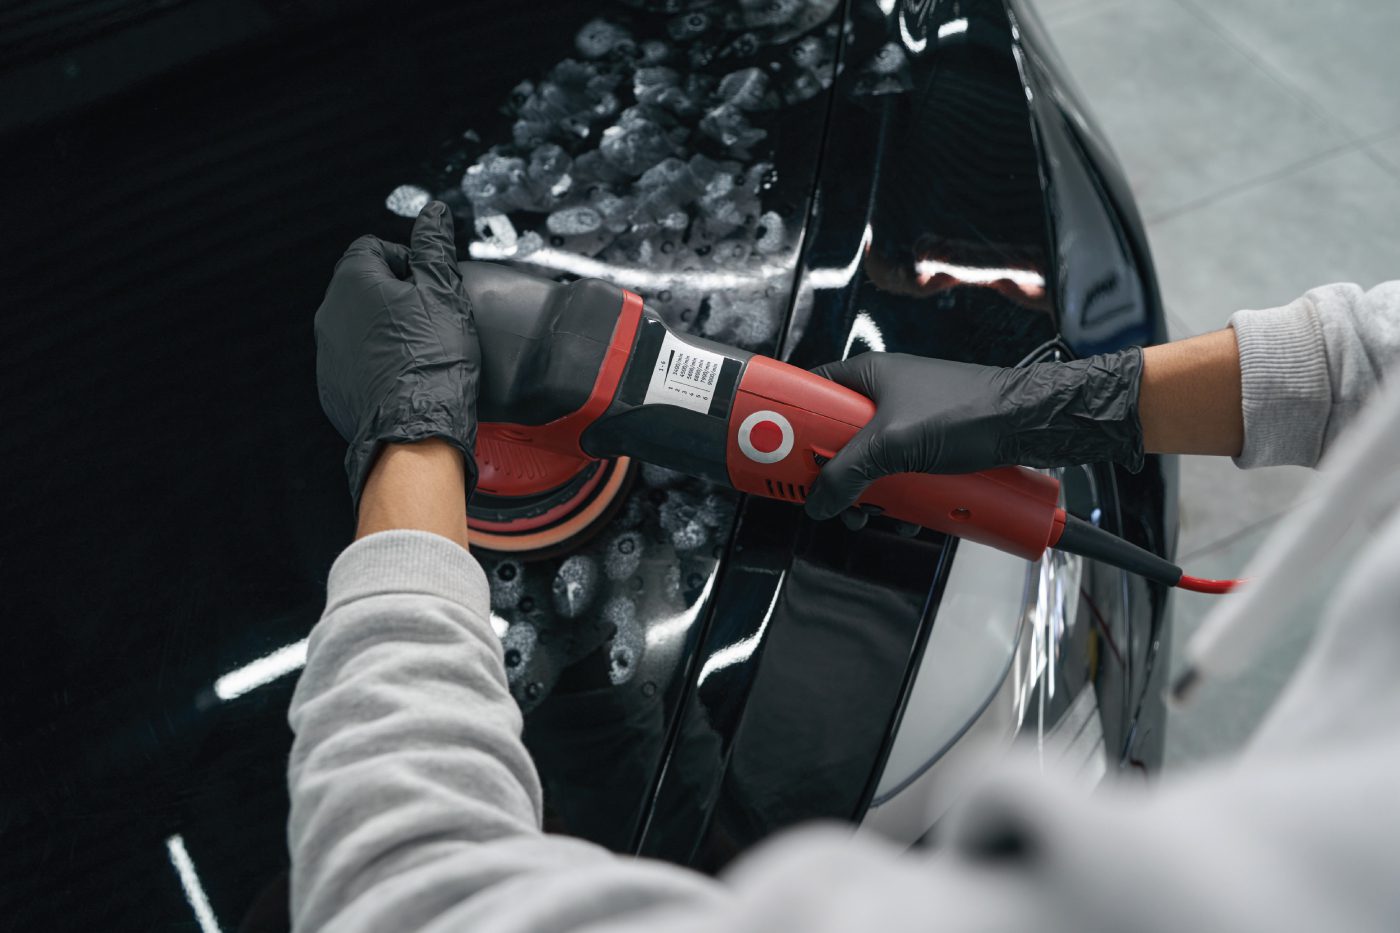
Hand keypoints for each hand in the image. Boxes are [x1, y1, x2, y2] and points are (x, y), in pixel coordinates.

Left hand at [315, 201, 480, 510]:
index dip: (407, 261)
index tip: (428, 284)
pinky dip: (376, 363)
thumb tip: (433, 215)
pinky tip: (405, 377)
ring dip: (384, 330)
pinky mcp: (332, 387)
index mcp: (354, 281)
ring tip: (420, 351)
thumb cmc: (432, 360)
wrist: (415, 429)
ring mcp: (327, 353)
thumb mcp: (444, 293)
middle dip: (395, 296)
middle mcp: (330, 313)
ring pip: (357, 326)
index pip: (373, 248)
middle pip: (363, 287)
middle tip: (429, 318)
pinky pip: (354, 363)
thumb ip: (434, 248)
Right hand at [804, 350, 1144, 523]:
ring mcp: (911, 423)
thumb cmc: (975, 409)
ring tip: (880, 511)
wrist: (1034, 424)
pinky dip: (902, 497)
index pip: (812, 394)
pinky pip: (902, 476)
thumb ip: (849, 473)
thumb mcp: (895, 444)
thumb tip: (820, 499)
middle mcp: (888, 396)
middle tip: (833, 496)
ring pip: (872, 464)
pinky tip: (910, 513)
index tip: (776, 452)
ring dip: (873, 495)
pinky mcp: (934, 448)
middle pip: (839, 440)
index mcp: (869, 376)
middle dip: (837, 475)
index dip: (792, 424)